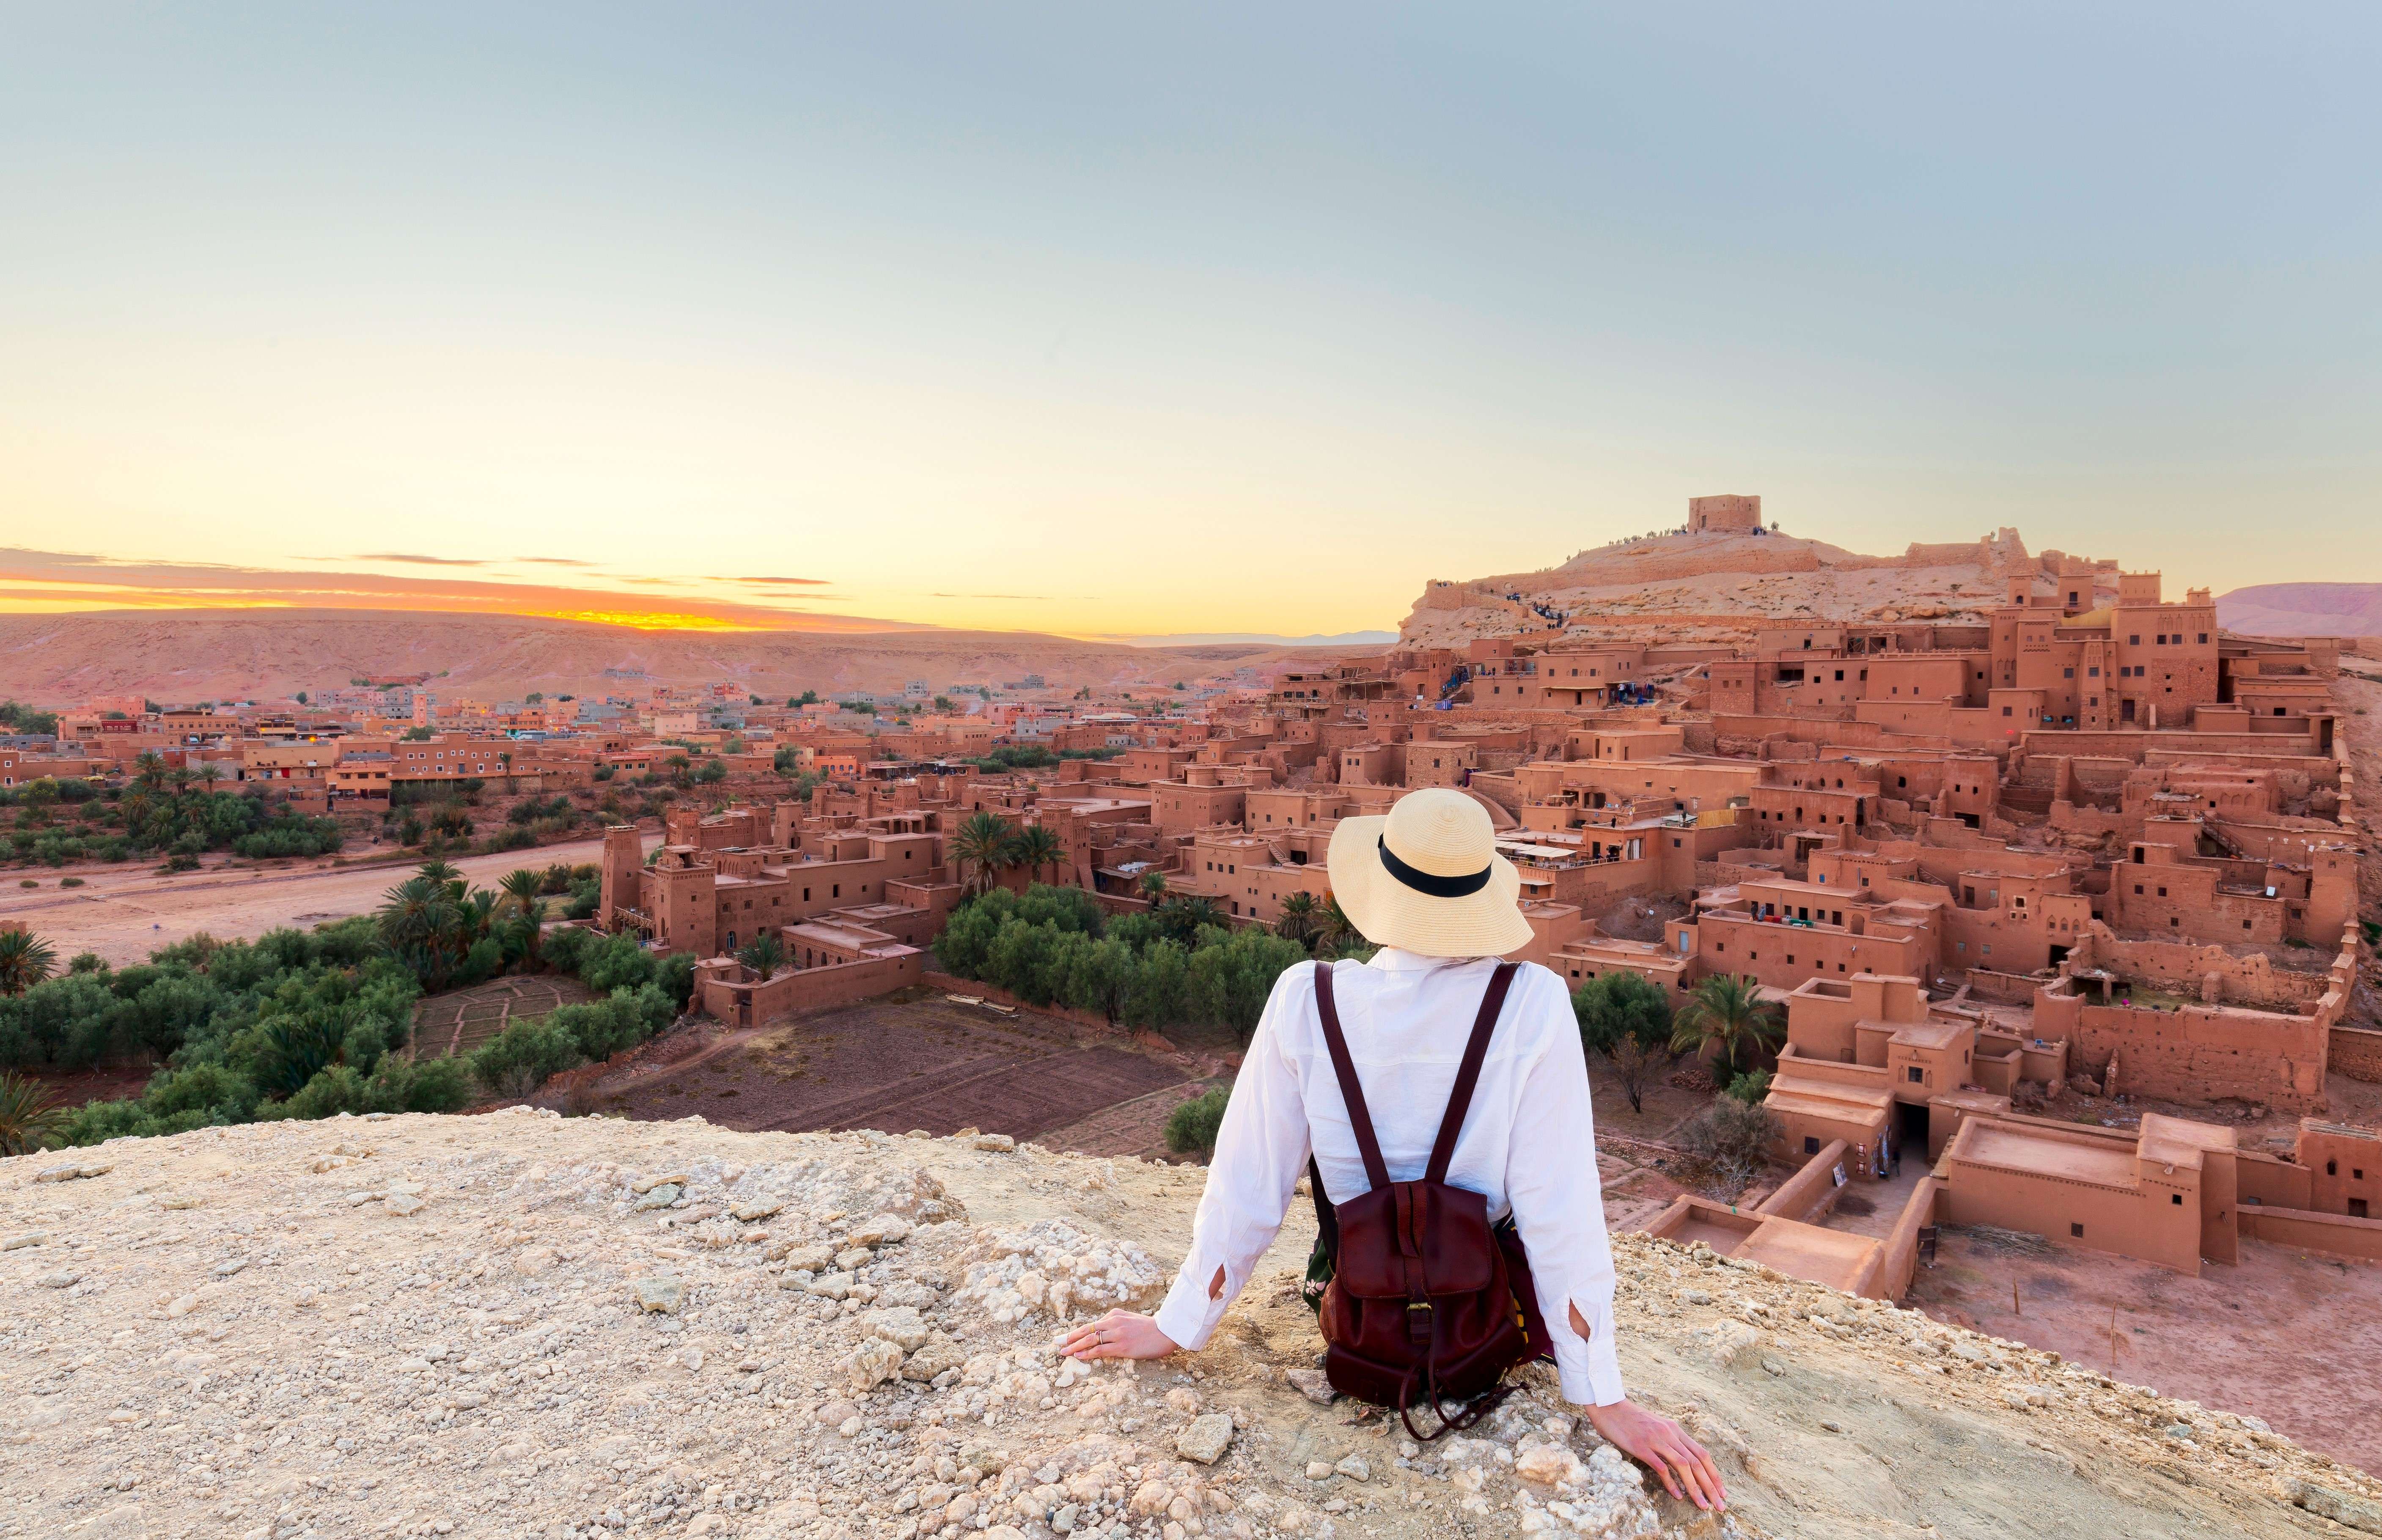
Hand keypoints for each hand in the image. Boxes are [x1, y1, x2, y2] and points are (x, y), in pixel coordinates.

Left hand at [1057, 1310, 1178, 1361]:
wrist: (1165, 1332)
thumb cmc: (1148, 1328)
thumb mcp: (1129, 1318)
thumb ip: (1114, 1321)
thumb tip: (1099, 1329)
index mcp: (1114, 1315)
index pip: (1090, 1325)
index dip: (1075, 1332)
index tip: (1063, 1338)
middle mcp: (1114, 1323)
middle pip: (1087, 1331)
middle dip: (1070, 1338)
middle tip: (1057, 1345)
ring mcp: (1118, 1335)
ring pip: (1091, 1340)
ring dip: (1075, 1346)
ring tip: (1064, 1352)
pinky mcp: (1123, 1347)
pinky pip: (1101, 1350)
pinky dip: (1087, 1353)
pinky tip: (1078, 1355)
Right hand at [1584, 1397, 1726, 1511]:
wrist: (1609, 1407)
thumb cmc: (1632, 1419)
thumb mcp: (1657, 1426)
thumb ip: (1671, 1440)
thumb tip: (1684, 1460)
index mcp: (1675, 1429)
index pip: (1702, 1453)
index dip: (1714, 1474)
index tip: (1721, 1491)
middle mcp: (1669, 1434)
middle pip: (1697, 1462)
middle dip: (1711, 1485)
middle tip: (1719, 1505)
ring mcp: (1656, 1440)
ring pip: (1684, 1466)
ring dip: (1696, 1488)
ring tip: (1703, 1505)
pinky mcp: (1641, 1447)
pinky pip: (1661, 1467)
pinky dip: (1672, 1483)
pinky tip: (1678, 1496)